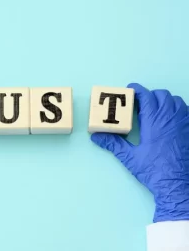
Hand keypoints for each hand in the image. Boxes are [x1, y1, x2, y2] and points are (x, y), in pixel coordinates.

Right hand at [91, 83, 188, 222]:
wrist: (177, 184)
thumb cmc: (153, 170)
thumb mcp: (130, 157)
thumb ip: (113, 144)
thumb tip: (96, 136)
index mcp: (154, 122)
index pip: (146, 97)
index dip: (137, 90)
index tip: (129, 89)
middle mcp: (170, 118)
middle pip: (162, 95)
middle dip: (150, 95)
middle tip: (140, 103)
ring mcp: (183, 124)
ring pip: (176, 101)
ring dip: (164, 100)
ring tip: (155, 109)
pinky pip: (186, 111)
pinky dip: (177, 109)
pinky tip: (169, 119)